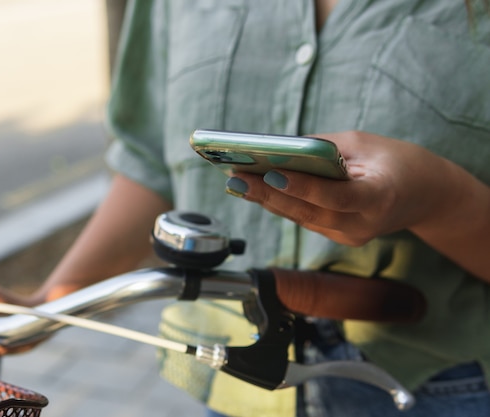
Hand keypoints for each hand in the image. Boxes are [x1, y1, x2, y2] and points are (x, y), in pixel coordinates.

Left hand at [225, 130, 489, 280]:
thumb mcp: (365, 144)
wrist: (426, 195)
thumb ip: (325, 149)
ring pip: (301, 218)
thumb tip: (280, 151)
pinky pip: (305, 220)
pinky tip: (256, 191)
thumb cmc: (398, 161)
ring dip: (267, 200)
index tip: (272, 173)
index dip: (303, 187)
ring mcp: (350, 236)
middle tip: (236, 177)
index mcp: (379, 197)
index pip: (336, 197)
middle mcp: (363, 224)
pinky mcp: (340, 237)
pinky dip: (281, 204)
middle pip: (309, 212)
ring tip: (237, 181)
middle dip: (268, 194)